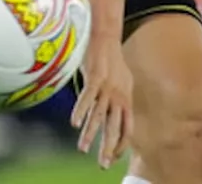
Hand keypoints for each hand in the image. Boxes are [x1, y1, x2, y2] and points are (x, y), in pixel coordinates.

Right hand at [70, 38, 132, 168]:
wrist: (107, 36)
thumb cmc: (113, 60)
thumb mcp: (124, 81)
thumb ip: (121, 98)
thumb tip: (119, 111)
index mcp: (125, 99)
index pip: (127, 129)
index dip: (120, 144)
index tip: (112, 157)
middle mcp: (118, 96)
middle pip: (113, 127)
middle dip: (107, 147)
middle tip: (102, 164)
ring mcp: (106, 87)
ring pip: (98, 115)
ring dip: (90, 133)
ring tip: (83, 149)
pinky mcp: (95, 77)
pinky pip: (87, 97)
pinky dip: (80, 110)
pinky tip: (74, 123)